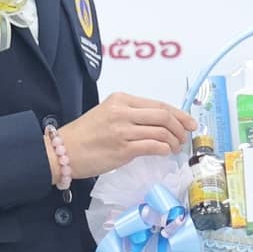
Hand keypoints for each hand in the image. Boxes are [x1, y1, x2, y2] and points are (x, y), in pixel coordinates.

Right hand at [58, 93, 196, 178]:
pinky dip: (164, 149)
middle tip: (186, 136)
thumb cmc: (85, 135)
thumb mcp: (108, 114)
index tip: (190, 122)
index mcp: (121, 99)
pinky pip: (153, 146)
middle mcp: (123, 111)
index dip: (179, 114)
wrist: (63, 151)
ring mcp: (123, 130)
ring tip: (176, 147)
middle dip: (180, 127)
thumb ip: (131, 115)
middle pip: (163, 116)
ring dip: (174, 141)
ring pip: (161, 132)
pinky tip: (166, 152)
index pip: (158, 104)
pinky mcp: (123, 149)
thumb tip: (159, 123)